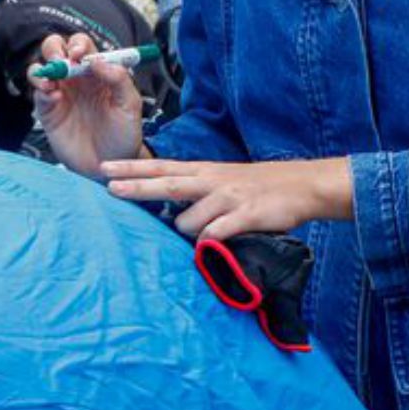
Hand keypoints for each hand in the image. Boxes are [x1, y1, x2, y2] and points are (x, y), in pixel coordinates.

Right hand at [31, 32, 145, 175]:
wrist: (110, 166)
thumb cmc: (124, 135)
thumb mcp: (130, 105)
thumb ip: (119, 79)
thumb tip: (96, 60)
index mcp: (97, 72)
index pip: (82, 46)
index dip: (78, 45)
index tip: (80, 55)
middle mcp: (76, 79)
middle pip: (56, 49)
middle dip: (55, 50)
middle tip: (62, 63)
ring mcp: (60, 94)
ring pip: (41, 67)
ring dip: (43, 68)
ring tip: (51, 81)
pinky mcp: (48, 111)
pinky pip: (38, 93)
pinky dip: (40, 89)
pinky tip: (53, 97)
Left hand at [101, 155, 353, 239]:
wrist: (303, 185)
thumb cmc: (259, 188)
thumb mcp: (224, 182)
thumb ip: (197, 193)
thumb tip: (170, 214)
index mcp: (204, 172)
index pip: (161, 167)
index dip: (132, 169)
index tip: (104, 169)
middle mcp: (211, 180)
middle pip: (166, 183)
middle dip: (136, 187)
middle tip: (109, 188)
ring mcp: (228, 197)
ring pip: (190, 221)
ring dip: (192, 233)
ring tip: (213, 230)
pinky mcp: (246, 214)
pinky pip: (217, 233)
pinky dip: (212, 242)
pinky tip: (220, 242)